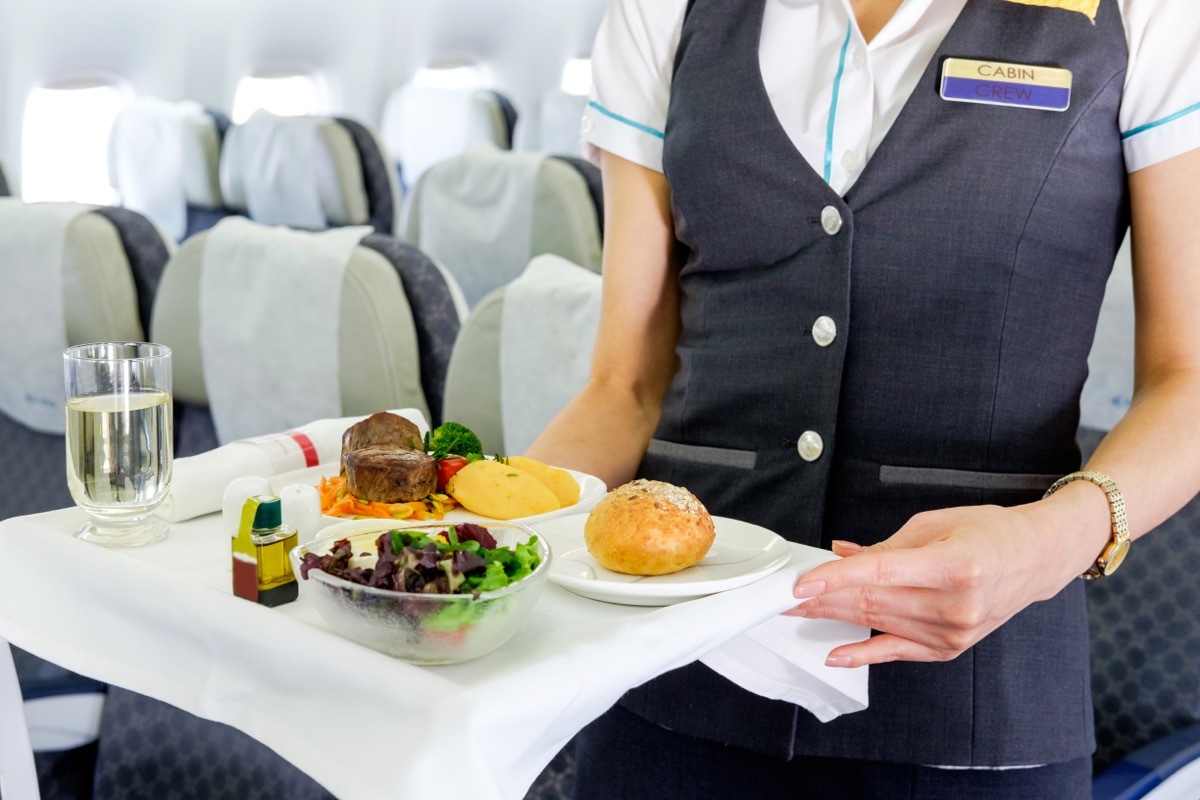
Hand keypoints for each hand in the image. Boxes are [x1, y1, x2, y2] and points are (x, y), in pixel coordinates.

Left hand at [786, 503, 1091, 667]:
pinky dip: (863, 653)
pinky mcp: (950, 647)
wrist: (1036, 560)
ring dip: (834, 617)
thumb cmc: (991, 533)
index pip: (881, 574)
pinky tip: (835, 652)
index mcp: (954, 565)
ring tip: (800, 611)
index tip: (802, 583)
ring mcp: (954, 631)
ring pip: (877, 624)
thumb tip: (842, 555)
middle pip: (872, 603)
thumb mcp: (937, 524)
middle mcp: (955, 604)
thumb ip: (886, 545)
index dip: (835, 579)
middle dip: (822, 599)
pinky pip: (897, 652)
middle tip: (785, 596)